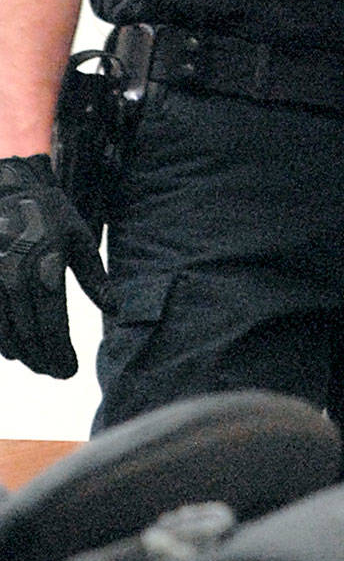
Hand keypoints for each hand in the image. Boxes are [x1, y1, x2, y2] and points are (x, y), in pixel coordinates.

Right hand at [0, 155, 113, 377]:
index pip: (52, 327)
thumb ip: (96, 279)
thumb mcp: (81, 240)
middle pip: (28, 336)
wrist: (9, 188)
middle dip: (43, 359)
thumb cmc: (50, 214)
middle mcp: (16, 280)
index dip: (60, 354)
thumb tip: (115, 310)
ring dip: (23, 354)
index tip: (69, 371)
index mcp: (46, 269)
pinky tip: (14, 348)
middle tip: (56, 372)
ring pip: (5, 334)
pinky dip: (2, 340)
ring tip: (39, 362)